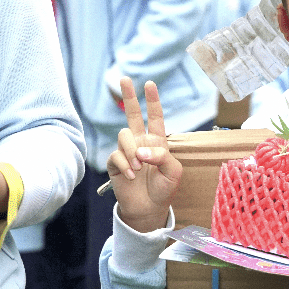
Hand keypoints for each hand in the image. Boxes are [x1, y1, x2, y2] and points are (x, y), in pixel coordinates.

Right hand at [106, 77, 181, 232]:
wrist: (149, 209)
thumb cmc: (164, 189)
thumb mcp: (173, 172)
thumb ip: (162, 156)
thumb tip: (142, 151)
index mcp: (158, 141)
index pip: (155, 117)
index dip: (153, 100)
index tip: (150, 83)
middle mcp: (141, 142)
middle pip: (133, 114)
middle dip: (129, 96)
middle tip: (125, 79)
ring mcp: (127, 152)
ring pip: (124, 135)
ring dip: (132, 150)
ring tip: (139, 168)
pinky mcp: (115, 163)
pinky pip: (116, 155)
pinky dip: (125, 164)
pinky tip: (131, 175)